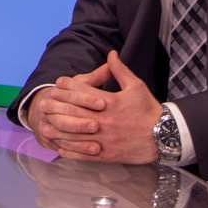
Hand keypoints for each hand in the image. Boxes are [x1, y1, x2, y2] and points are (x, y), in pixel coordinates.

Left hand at [27, 51, 161, 163]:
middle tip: (42, 105)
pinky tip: (61, 150)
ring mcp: (105, 139)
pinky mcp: (108, 154)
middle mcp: (104, 121)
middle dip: (57, 108)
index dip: (69, 86)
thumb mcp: (136, 86)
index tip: (58, 84)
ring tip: (45, 128)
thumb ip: (120, 70)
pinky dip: (73, 152)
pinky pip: (87, 154)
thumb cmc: (149, 110)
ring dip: (59, 131)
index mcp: (110, 103)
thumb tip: (111, 53)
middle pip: (75, 113)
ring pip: (77, 135)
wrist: (164, 136)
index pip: (84, 92)